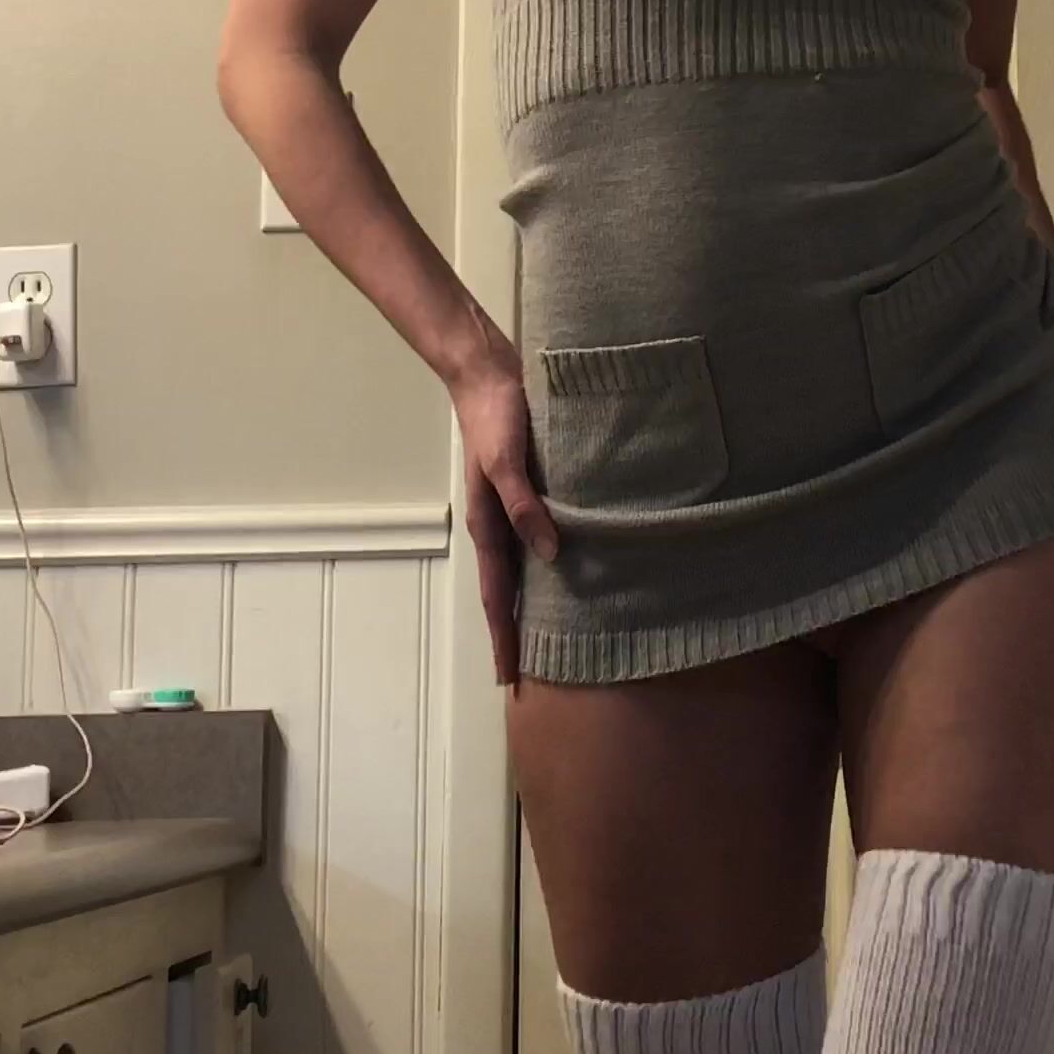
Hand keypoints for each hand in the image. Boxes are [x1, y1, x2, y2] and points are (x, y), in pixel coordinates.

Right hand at [447, 352, 559, 687]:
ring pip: (523, 570)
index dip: (504, 637)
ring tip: (552, 638)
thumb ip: (525, 506)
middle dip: (515, 633)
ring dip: (531, 605)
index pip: (496, 596)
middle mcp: (499, 524)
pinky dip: (547, 566)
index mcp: (488, 525)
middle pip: (507, 592)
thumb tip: (550, 555)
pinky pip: (538, 540)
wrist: (488, 374)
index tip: (510, 680)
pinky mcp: (529, 490)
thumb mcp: (508, 462)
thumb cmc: (495, 416)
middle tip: (530, 676)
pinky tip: (566, 573)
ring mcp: (513, 508)